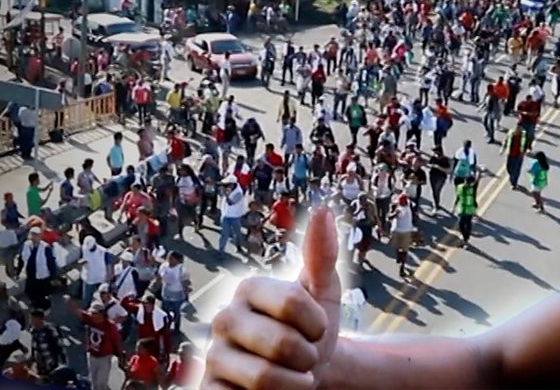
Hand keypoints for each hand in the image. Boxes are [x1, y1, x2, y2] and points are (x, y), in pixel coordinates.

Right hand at [204, 207, 340, 389]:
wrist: (306, 375)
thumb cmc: (313, 330)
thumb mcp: (324, 293)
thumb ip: (322, 255)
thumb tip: (324, 211)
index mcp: (249, 288)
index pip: (293, 303)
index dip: (318, 324)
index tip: (318, 329)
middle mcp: (223, 319)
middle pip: (281, 344)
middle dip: (309, 357)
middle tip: (306, 357)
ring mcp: (213, 357)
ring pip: (264, 378)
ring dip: (296, 384)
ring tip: (296, 377)